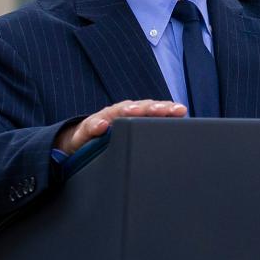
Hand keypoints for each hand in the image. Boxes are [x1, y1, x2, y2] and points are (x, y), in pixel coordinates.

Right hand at [54, 99, 186, 153]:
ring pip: (115, 112)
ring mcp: (102, 120)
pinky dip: (95, 125)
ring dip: (126, 110)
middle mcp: (120, 115)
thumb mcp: (131, 142)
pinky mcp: (84, 131)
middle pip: (138, 107)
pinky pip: (88, 127)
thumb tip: (177, 153)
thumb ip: (149, 142)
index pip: (153, 110)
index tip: (181, 110)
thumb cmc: (111, 144)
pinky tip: (101, 127)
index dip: (167, 109)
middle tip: (164, 109)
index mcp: (135, 118)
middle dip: (151, 107)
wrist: (78, 146)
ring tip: (135, 111)